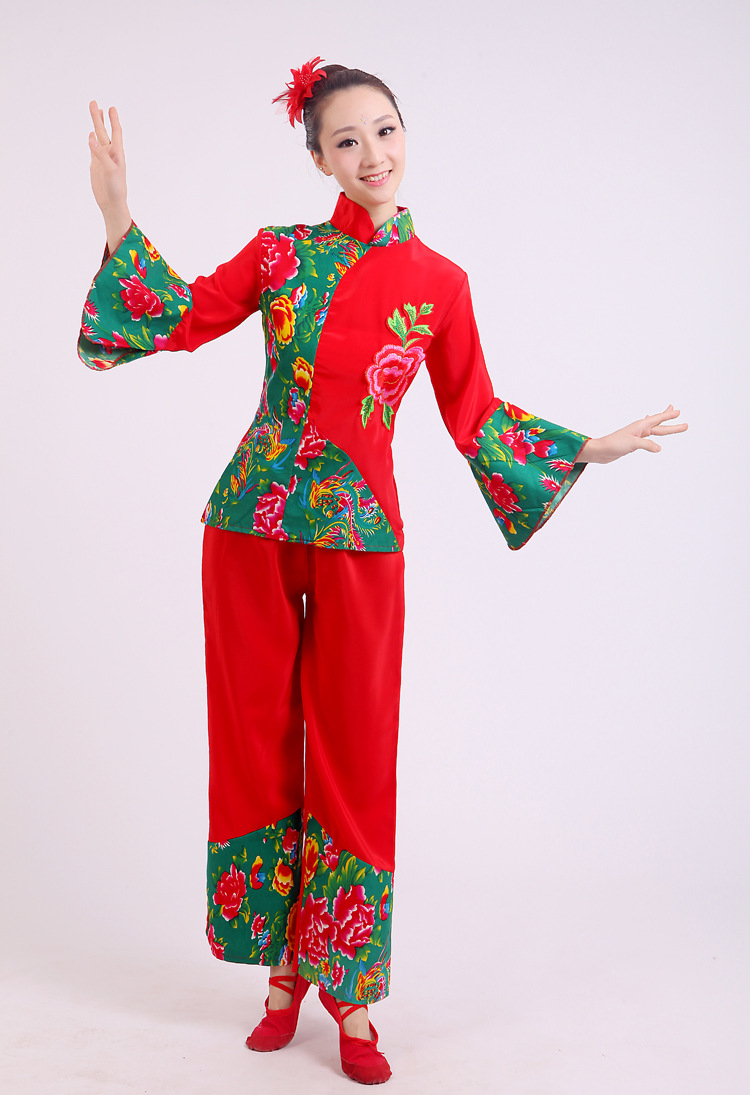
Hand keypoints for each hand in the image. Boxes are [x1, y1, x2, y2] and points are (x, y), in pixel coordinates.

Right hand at [88, 100, 130, 248]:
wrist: (112, 203)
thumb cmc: (116, 188)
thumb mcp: (110, 169)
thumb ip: (101, 153)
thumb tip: (91, 136)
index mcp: (117, 153)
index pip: (116, 132)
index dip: (114, 120)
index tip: (111, 108)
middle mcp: (110, 153)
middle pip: (103, 131)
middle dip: (99, 117)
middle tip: (94, 103)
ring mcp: (102, 158)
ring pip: (97, 137)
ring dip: (95, 124)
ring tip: (94, 112)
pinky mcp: (96, 165)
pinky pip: (93, 149)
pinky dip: (91, 140)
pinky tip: (91, 134)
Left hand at [580, 405, 687, 463]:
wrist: (601, 451)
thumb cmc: (613, 444)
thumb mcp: (632, 444)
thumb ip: (646, 444)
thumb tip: (659, 448)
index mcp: (640, 426)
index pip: (658, 420)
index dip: (668, 416)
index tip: (678, 411)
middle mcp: (640, 429)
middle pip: (660, 426)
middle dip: (672, 424)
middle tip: (685, 424)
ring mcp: (637, 435)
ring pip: (655, 430)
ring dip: (664, 426)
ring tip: (671, 418)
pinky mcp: (633, 442)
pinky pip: (648, 436)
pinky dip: (653, 433)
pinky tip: (651, 431)